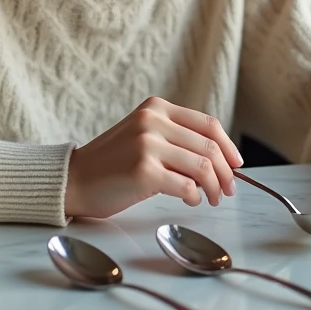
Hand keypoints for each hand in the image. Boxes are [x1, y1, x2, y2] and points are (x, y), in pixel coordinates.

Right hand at [65, 97, 241, 218]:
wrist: (74, 180)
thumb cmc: (112, 164)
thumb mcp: (143, 136)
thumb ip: (175, 138)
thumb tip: (220, 160)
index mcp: (156, 108)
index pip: (208, 124)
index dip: (228, 147)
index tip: (236, 165)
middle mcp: (153, 121)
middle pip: (209, 147)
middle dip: (226, 173)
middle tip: (228, 190)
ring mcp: (148, 145)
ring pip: (203, 167)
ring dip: (214, 187)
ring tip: (212, 199)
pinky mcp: (144, 171)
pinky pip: (186, 186)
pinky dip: (195, 196)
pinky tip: (192, 201)